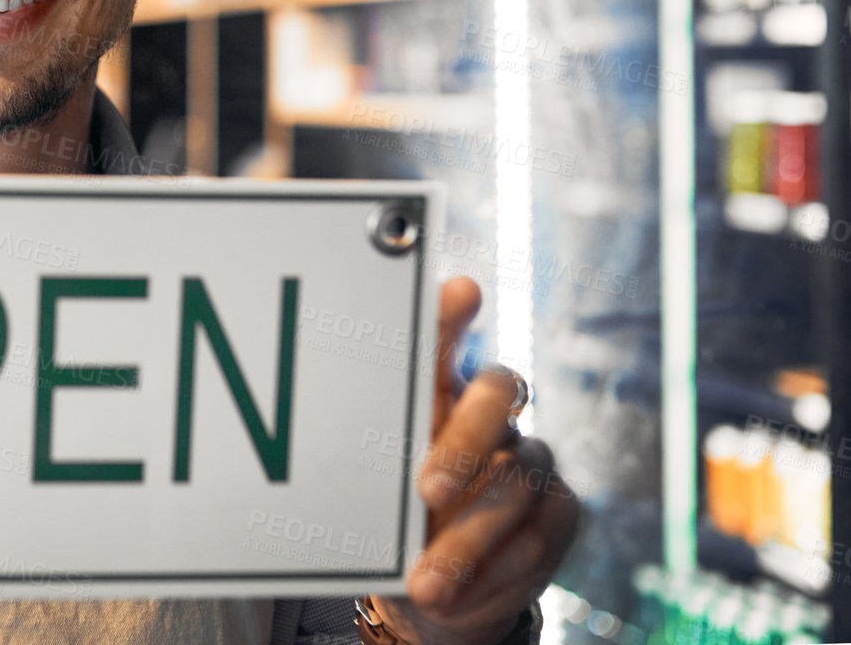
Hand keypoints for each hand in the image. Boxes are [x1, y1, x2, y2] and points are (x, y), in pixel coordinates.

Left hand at [367, 278, 579, 644]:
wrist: (431, 594)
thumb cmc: (390, 519)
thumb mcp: (366, 483)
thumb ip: (368, 433)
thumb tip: (334, 414)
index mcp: (436, 387)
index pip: (443, 334)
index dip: (453, 312)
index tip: (457, 292)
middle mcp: (493, 409)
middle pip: (500, 391)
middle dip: (462, 440)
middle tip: (425, 491)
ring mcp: (532, 458)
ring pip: (514, 481)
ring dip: (466, 541)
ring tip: (423, 586)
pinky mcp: (560, 510)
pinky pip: (536, 539)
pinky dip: (494, 575)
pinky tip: (455, 601)